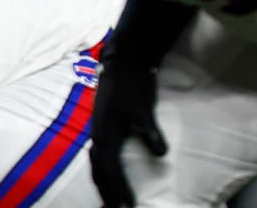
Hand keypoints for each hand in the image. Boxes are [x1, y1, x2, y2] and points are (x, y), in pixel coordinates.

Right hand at [89, 62, 167, 207]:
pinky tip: (108, 167)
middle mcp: (98, 134)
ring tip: (108, 196)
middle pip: (98, 170)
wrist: (124, 62)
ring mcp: (98, 128)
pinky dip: (101, 166)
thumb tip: (161, 154)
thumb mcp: (143, 108)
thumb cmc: (133, 85)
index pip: (111, 169)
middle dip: (106, 190)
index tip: (129, 205)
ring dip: (101, 180)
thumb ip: (150, 130)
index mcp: (105, 134)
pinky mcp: (103, 123)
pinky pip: (98, 152)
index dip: (120, 188)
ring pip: (95, 161)